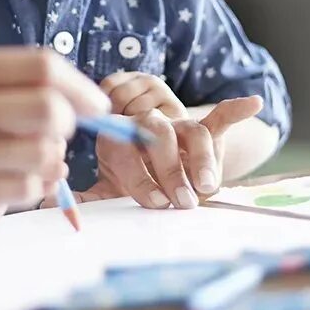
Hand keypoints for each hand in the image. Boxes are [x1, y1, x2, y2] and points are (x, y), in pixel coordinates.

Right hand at [0, 48, 109, 235]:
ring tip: (26, 165)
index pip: (41, 65)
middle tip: (55, 137)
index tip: (96, 106)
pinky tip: (6, 187)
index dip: (80, 86)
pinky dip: (31, 190)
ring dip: (50, 162)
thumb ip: (9, 90)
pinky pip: (27, 188)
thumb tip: (83, 102)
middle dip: (67, 126)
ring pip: (44, 151)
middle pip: (49, 106)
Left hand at [76, 75, 262, 209]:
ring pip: (190, 131)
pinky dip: (236, 108)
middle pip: (158, 136)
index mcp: (118, 139)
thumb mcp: (109, 186)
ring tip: (206, 185)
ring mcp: (178, 127)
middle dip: (169, 169)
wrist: (153, 156)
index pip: (124, 148)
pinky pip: (220, 116)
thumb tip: (56, 207)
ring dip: (200, 157)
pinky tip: (253, 102)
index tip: (154, 202)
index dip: (138, 175)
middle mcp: (147, 126)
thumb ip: (89, 197)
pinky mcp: (205, 131)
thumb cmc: (130, 176)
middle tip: (180, 201)